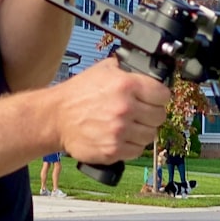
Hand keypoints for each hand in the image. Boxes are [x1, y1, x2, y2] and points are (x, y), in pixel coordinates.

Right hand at [51, 57, 170, 163]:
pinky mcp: (113, 150)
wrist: (56, 117)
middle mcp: (125, 108)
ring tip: (129, 125)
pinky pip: (137, 150)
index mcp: (126, 85)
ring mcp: (120, 131)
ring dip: (142, 130)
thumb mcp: (103, 69)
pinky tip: (121, 137)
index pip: (163, 95)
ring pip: (150, 135)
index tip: (154, 98)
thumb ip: (127, 69)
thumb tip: (146, 70)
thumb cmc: (78, 93)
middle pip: (160, 116)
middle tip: (141, 112)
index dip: (159, 96)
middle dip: (152, 114)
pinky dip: (132, 145)